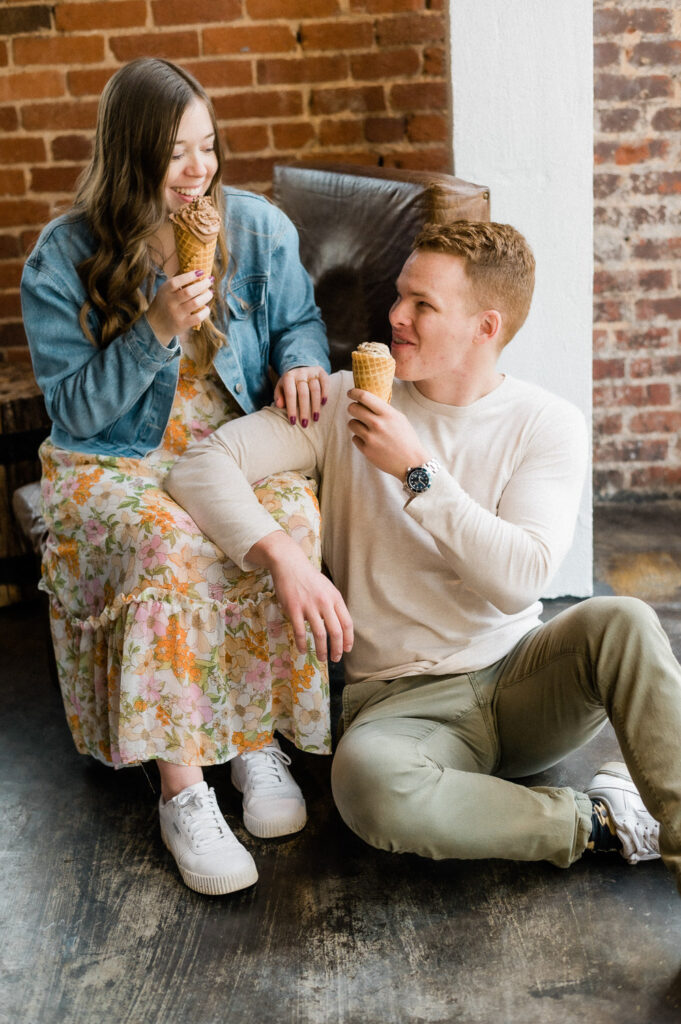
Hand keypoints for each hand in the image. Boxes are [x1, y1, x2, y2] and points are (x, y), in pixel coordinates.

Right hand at [146, 269, 213, 344]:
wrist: (156, 325)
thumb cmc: (165, 303)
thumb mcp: (165, 290)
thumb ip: (177, 282)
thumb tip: (195, 270)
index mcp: (164, 291)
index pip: (177, 281)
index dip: (190, 276)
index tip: (201, 272)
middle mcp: (170, 302)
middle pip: (189, 291)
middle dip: (203, 284)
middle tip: (210, 280)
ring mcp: (176, 314)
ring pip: (196, 303)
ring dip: (206, 296)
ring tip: (210, 292)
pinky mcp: (183, 324)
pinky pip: (198, 317)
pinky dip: (205, 311)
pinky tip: (206, 307)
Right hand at [246, 531, 352, 661]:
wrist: (289, 564)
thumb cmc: (309, 578)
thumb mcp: (327, 588)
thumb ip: (334, 605)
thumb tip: (340, 626)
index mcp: (335, 598)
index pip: (347, 623)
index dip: (348, 639)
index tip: (347, 650)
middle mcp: (325, 602)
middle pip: (336, 632)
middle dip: (337, 649)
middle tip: (335, 659)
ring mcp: (309, 606)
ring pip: (320, 634)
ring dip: (321, 650)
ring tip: (322, 658)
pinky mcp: (294, 609)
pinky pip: (300, 631)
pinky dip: (303, 644)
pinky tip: (303, 650)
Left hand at [274, 366, 328, 426]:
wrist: (300, 368)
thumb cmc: (290, 384)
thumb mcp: (281, 389)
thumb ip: (279, 397)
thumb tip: (279, 405)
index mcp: (288, 377)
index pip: (290, 394)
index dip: (291, 408)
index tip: (293, 422)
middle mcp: (300, 373)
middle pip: (303, 393)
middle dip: (304, 410)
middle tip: (305, 424)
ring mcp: (311, 371)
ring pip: (315, 389)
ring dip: (315, 405)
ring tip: (315, 418)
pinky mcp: (321, 372)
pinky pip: (325, 382)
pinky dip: (325, 393)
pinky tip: (323, 403)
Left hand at [347, 387, 430, 479]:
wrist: (411, 462)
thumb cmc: (407, 439)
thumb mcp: (399, 419)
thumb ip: (384, 410)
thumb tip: (367, 401)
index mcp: (388, 414)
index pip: (365, 397)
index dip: (354, 392)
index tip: (350, 392)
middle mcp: (378, 424)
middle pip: (353, 408)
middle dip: (352, 407)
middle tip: (355, 410)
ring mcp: (371, 438)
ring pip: (351, 423)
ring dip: (355, 423)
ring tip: (364, 427)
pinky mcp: (366, 450)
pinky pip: (354, 438)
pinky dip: (359, 438)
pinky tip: (369, 440)